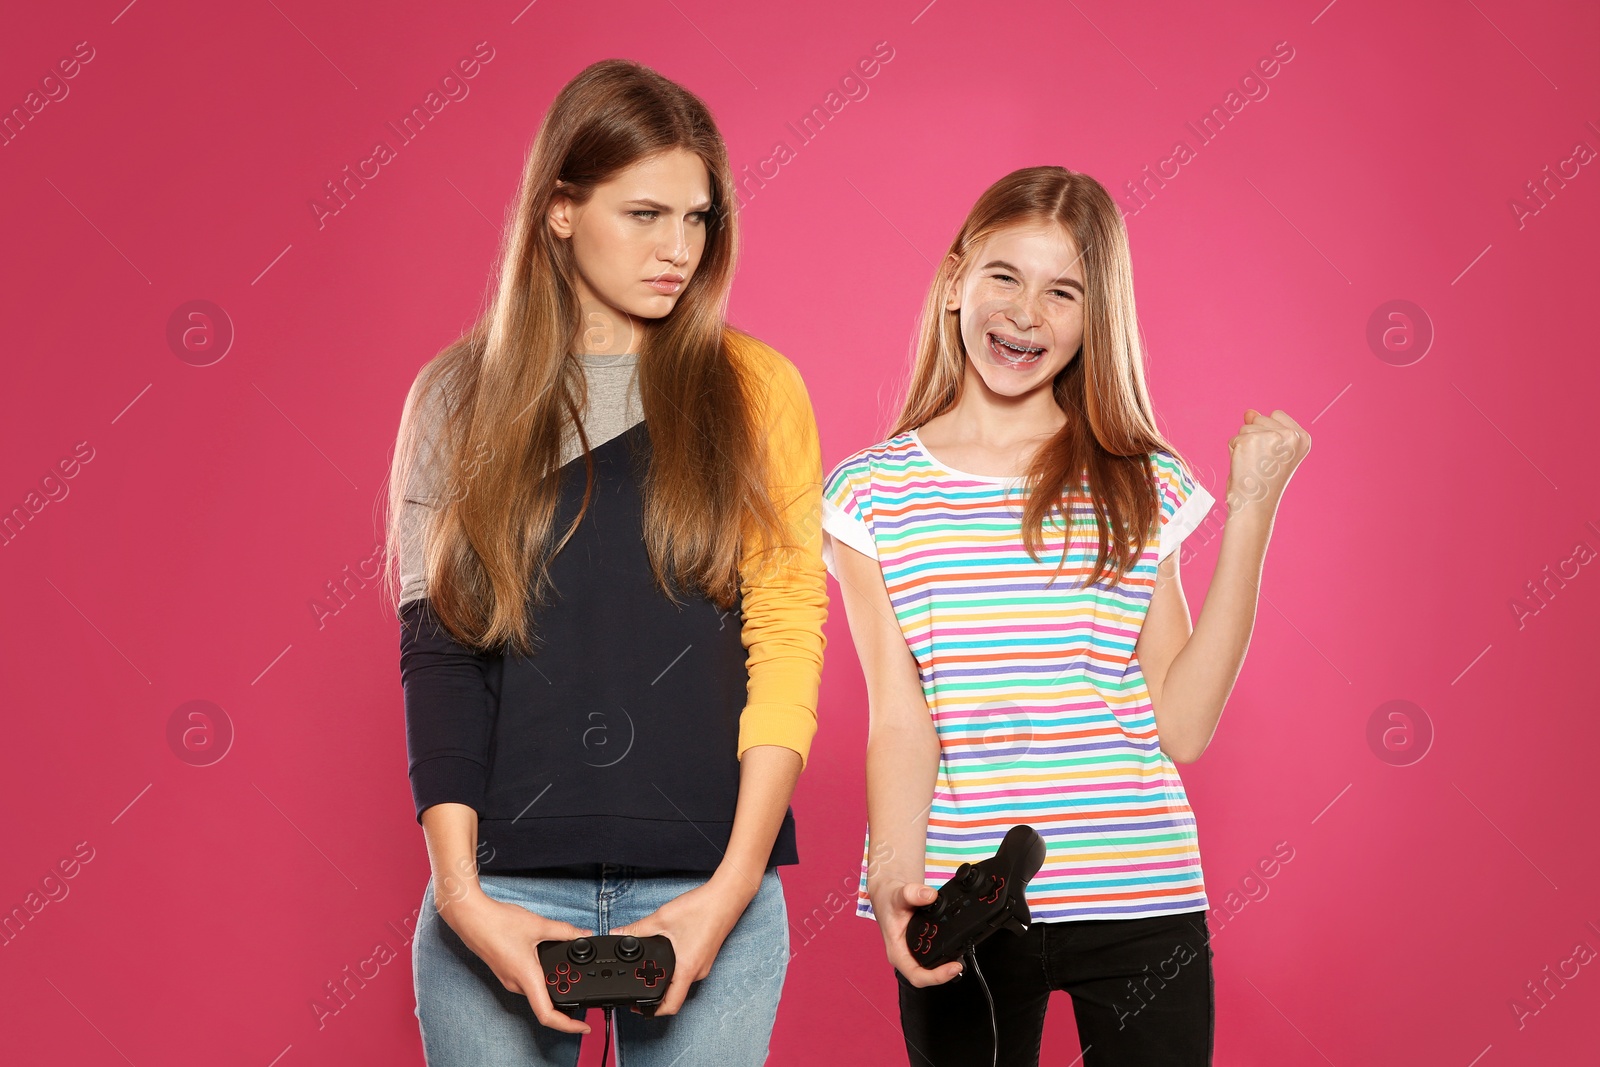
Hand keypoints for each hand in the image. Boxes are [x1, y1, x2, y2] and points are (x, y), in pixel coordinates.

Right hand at [442, 892, 594, 1034]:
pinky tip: (549, 962)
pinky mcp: (505, 971)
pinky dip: (542, 977)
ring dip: (553, 985)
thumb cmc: (497, 923)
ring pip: (536, 991)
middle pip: (544, 1004)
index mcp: (526, 978)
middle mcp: (516, 984)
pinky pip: (527, 982)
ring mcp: (509, 979)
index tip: (583, 1027)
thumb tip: (583, 935)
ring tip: (568, 972)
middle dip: (566, 999)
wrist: (471, 917)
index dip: (567, 1025)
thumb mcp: (538, 925)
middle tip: (582, 987)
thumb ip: (564, 932)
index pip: (547, 1015)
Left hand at [611, 872, 751, 1016]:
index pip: (671, 1005)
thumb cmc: (702, 908)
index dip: (652, 1011)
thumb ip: (638, 929)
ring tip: (650, 968)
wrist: (726, 897)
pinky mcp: (706, 957)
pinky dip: (675, 969)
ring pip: (682, 982)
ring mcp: (704, 965)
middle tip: (638, 985)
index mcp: (687, 969)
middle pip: (675, 995)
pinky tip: (667, 955)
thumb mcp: (663, 918)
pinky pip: (688, 971)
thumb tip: (619, 933)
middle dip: (656, 994)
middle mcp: (698, 972)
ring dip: (666, 980)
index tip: (637, 1008)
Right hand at [869, 880, 965, 986]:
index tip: (953, 968)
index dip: (936, 977)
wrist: (888, 893)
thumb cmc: (887, 899)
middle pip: (928, 974)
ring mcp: (915, 951)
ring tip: (960, 955)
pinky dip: (947, 948)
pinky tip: (956, 942)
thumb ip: (912, 894)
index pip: (917, 976)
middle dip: (946, 972)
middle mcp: (906, 955)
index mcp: (897, 952)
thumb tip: (930, 895)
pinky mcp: (923, 944)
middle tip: (960, 962)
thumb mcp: (897, 894)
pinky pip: (936, 952)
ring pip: (933, 966)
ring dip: (947, 963)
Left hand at [1226, 408, 1310, 514]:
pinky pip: (1234, 438)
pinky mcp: (1250, 441)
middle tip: (1261, 462)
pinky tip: (1244, 466)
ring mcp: (1271, 437)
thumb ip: (1263, 427)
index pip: (1276, 414)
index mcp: (1303, 438)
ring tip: (1253, 465)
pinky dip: (1233, 451)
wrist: (1255, 504)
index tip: (1272, 454)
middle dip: (1254, 437)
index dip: (1267, 431)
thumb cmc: (1264, 481)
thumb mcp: (1270, 451)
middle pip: (1260, 417)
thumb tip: (1249, 411)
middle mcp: (1291, 436)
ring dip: (1243, 445)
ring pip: (1245, 427)